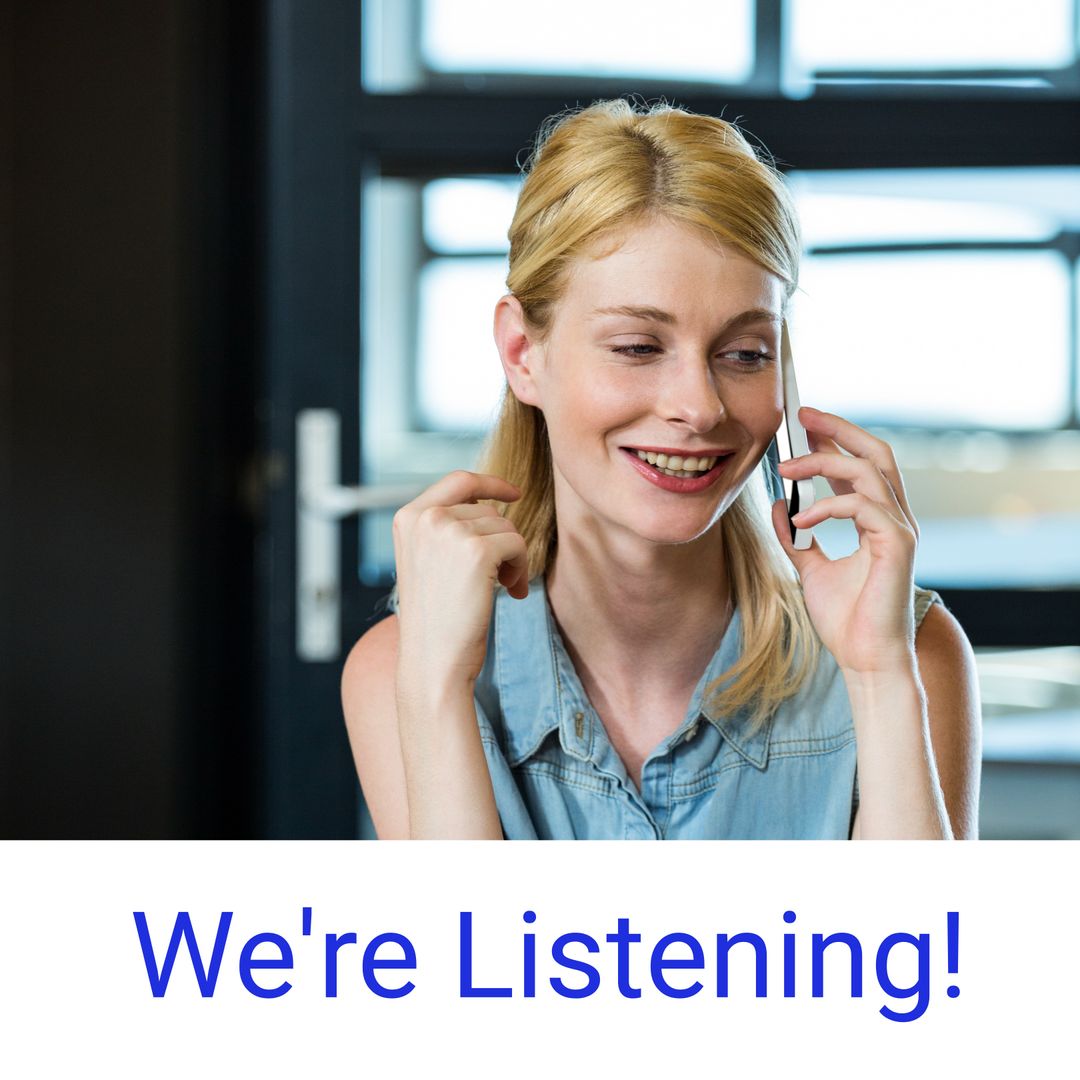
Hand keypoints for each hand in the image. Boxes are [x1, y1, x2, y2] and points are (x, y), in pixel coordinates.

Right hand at [392, 470, 528, 686]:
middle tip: (503, 577)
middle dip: (502, 541)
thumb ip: (447, 527)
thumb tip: (492, 502)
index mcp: (408, 517)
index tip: (514, 493)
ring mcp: (449, 532)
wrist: (433, 660)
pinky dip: (522, 568)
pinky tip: (512, 592)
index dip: (491, 482)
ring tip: (503, 587)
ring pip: (506, 527)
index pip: (458, 480)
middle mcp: (426, 518)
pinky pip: (518, 544)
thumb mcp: (428, 560)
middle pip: (488, 509)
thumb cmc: (436, 618)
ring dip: (513, 557)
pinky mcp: (476, 551)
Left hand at [771, 407, 919, 676]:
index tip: (802, 424)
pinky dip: (829, 505)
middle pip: (877, 452)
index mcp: (878, 520)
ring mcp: (900, 530)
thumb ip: (796, 536)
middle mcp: (895, 518)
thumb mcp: (809, 569)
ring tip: (787, 468)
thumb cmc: (846, 619)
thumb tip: (778, 505)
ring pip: (870, 471)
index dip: (835, 439)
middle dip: (840, 429)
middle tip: (802, 417)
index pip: (862, 464)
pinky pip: (863, 506)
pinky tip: (802, 520)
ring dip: (825, 462)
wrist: (865, 659)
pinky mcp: (897, 545)